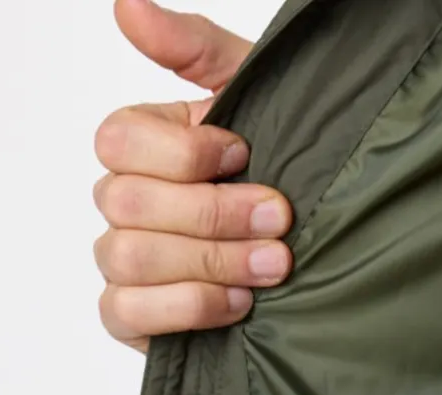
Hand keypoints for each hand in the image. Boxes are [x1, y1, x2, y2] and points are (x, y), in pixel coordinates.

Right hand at [94, 0, 293, 352]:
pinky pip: (125, 312)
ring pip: (130, 258)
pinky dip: (186, 307)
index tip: (245, 155)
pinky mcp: (131, 317)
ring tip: (273, 267)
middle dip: (213, 214)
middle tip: (280, 223)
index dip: (183, 153)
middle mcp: (123, 203)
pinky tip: (238, 305)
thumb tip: (128, 6)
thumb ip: (195, 47)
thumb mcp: (252, 94)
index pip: (119, 141)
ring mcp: (123, 262)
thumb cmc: (282, 168)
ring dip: (210, 262)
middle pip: (128, 204)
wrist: (322, 251)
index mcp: (142, 146)